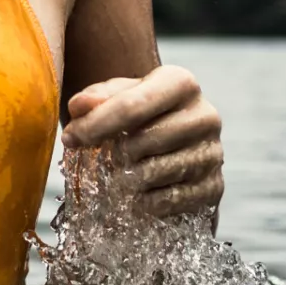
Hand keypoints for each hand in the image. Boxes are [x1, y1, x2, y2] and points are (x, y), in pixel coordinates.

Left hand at [61, 64, 223, 216]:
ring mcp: (214, 153)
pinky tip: (140, 193)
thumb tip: (79, 107)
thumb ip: (97, 98)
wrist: (179, 143)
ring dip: (129, 179)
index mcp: (180, 83)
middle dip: (114, 154)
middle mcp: (205, 115)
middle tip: (104, 159)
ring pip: (156, 172)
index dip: (96, 124)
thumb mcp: (119, 96)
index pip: (133, 105)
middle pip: (144, 141)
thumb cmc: (142, 113)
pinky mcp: (216, 187)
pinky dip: (147, 201)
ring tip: (123, 174)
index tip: (69, 138)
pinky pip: (171, 200)